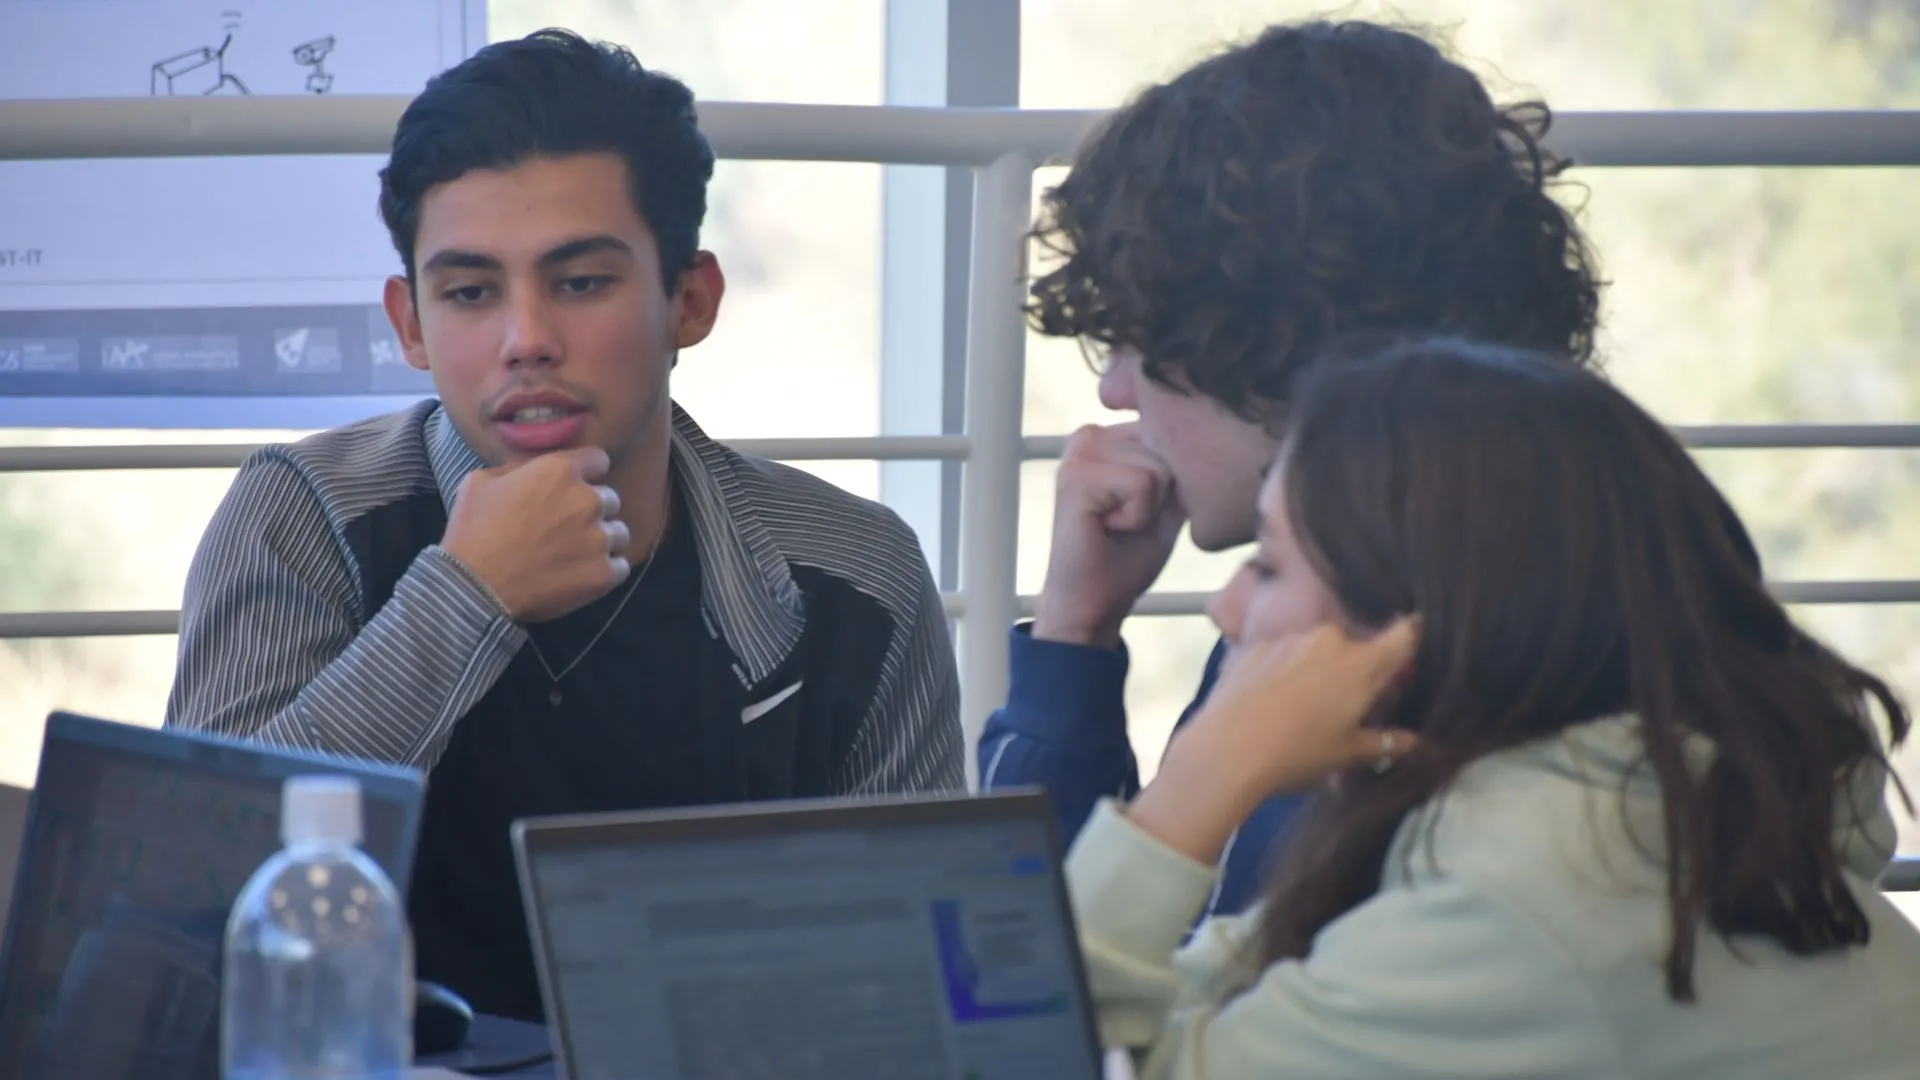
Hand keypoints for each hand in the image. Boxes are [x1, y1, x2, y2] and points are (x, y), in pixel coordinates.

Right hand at [439, 447, 631, 622]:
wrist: (475, 587)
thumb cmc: (473, 532)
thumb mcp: (480, 482)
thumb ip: (516, 470)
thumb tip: (531, 471)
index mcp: (560, 471)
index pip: (598, 460)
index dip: (586, 473)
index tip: (574, 487)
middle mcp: (587, 500)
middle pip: (609, 499)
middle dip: (592, 510)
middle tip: (566, 528)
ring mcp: (599, 538)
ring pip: (618, 532)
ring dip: (602, 540)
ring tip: (574, 554)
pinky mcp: (604, 573)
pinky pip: (620, 566)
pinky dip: (606, 570)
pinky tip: (581, 575)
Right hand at [1031, 424, 1186, 648]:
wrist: (1094, 601)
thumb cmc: (1130, 554)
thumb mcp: (1168, 500)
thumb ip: (1179, 462)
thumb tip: (1202, 435)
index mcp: (1109, 436)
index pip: (1172, 433)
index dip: (1174, 484)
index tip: (1138, 512)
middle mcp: (1091, 434)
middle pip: (1169, 447)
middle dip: (1163, 495)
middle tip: (1127, 523)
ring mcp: (1080, 450)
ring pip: (1159, 467)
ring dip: (1149, 508)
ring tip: (1117, 525)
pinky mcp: (1076, 473)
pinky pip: (1142, 483)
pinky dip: (1137, 516)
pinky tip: (1108, 528)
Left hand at [1128, 619, 1420, 864]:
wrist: (1227, 749)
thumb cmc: (1299, 753)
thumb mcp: (1348, 755)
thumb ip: (1386, 743)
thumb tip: (1416, 742)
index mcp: (1361, 663)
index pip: (1404, 635)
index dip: (1412, 639)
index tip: (1409, 653)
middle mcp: (1329, 639)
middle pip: (1355, 648)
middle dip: (1355, 672)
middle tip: (1345, 708)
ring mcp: (1288, 640)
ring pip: (1315, 651)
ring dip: (1316, 671)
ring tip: (1299, 711)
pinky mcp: (1254, 646)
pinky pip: (1281, 655)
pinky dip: (1283, 672)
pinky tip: (1269, 703)